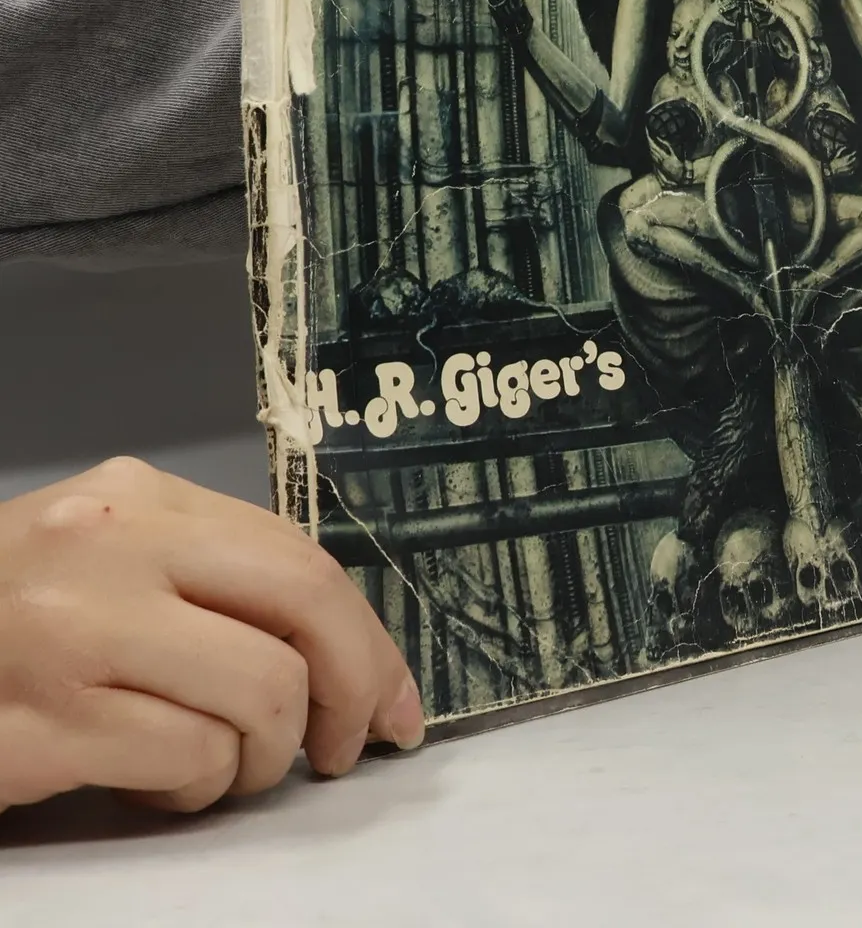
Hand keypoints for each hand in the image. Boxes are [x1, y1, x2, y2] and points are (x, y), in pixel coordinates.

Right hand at [0, 459, 422, 815]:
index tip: (397, 701)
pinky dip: (201, 789)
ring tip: (229, 771)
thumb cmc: (5, 623)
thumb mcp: (104, 562)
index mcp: (138, 498)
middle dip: (354, 689)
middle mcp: (112, 547)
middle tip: (352, 748)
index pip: (300, 557)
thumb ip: (206, 576)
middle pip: (302, 607)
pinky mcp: (43, 723)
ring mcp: (73, 632)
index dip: (370, 636)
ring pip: (259, 693)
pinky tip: (165, 788)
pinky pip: (189, 759)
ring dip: (265, 757)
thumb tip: (342, 644)